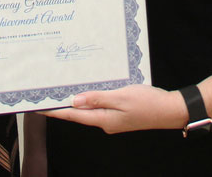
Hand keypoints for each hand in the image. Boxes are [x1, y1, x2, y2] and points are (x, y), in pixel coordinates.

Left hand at [41, 84, 186, 133]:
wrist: (171, 110)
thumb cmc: (148, 103)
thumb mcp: (121, 97)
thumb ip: (97, 98)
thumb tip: (74, 101)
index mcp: (104, 119)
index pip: (73, 114)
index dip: (55, 110)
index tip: (39, 106)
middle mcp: (106, 121)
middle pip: (79, 113)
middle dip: (63, 104)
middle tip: (46, 94)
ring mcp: (113, 119)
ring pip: (90, 108)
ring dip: (77, 100)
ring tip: (62, 90)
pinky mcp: (120, 113)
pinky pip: (100, 105)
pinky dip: (92, 98)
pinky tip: (88, 90)